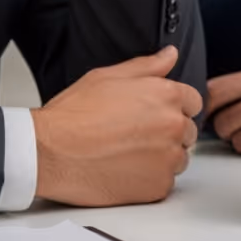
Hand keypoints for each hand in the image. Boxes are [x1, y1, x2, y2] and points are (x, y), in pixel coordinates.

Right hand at [31, 46, 201, 206]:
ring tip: (125, 155)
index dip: (172, 108)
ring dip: (160, 158)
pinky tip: (123, 172)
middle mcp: (174, 125)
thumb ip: (147, 66)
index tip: (152, 116)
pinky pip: (164, 183)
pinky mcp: (157, 186)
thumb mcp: (108, 77)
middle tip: (133, 136)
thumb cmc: (72, 115)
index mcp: (167, 95)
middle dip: (167, 133)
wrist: (48, 152)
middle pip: (187, 132)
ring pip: (178, 159)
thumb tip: (170, 54)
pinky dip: (148, 180)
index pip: (193, 102)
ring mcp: (167, 158)